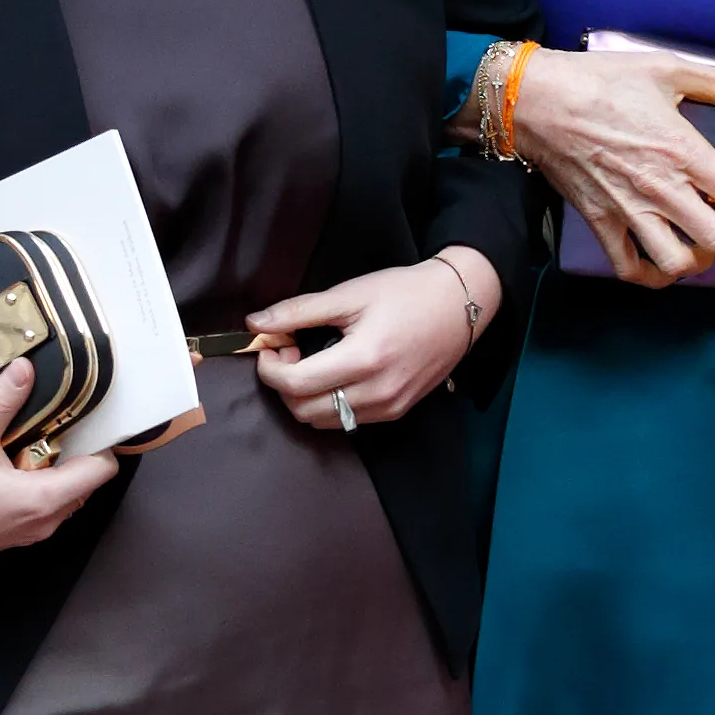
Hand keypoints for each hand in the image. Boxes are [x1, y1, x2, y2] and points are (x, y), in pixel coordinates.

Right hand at [0, 358, 119, 566]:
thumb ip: (2, 403)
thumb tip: (25, 368)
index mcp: (42, 501)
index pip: (102, 471)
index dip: (104, 441)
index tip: (94, 416)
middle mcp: (42, 522)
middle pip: (87, 482)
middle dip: (79, 451)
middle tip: (61, 420)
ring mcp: (26, 533)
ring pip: (65, 495)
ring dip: (58, 468)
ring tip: (35, 437)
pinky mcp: (9, 535)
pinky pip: (43, 506)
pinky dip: (40, 483)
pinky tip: (14, 461)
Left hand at [249, 250, 497, 426]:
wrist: (459, 305)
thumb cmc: (406, 292)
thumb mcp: (351, 293)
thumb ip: (299, 310)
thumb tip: (255, 324)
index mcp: (363, 359)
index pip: (294, 384)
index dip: (270, 367)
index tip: (273, 344)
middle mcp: (376, 392)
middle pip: (302, 410)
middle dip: (284, 384)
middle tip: (292, 350)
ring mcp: (388, 407)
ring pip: (322, 421)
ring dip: (304, 397)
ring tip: (314, 361)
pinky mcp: (396, 412)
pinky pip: (346, 420)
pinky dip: (328, 403)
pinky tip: (336, 373)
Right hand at [510, 47, 714, 284]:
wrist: (538, 100)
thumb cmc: (601, 81)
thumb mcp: (666, 69)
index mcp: (683, 152)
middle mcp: (660, 190)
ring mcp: (628, 212)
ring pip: (677, 264)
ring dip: (700, 262)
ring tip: (704, 244)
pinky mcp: (600, 223)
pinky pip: (630, 269)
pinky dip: (652, 275)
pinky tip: (664, 259)